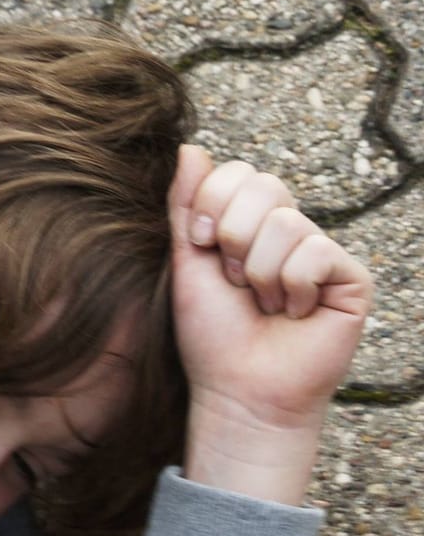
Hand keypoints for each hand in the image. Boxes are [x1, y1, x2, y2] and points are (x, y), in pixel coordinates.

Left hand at [168, 145, 374, 503]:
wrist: (238, 388)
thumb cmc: (211, 333)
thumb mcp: (186, 262)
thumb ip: (186, 205)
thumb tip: (190, 146)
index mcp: (249, 223)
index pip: (236, 173)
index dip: (210, 205)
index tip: (200, 246)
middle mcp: (288, 230)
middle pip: (263, 185)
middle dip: (233, 238)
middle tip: (235, 281)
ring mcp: (321, 251)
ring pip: (286, 223)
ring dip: (260, 273)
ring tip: (265, 304)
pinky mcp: (350, 276)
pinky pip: (315, 252)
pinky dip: (292, 288)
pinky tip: (294, 314)